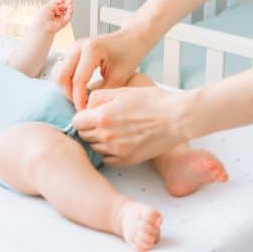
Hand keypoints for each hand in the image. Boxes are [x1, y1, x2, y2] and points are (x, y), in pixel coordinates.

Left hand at [35, 0, 72, 34]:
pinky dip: (70, 13)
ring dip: (70, 7)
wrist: (42, 26)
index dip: (61, 1)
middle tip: (69, 1)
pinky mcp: (64, 22)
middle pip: (64, 6)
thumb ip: (55, 2)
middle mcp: (56, 12)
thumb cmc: (41, 18)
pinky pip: (68, 17)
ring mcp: (60, 17)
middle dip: (67, 3)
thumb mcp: (47, 6)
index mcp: (51, 8)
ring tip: (70, 5)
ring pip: (67, 11)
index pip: (58, 3)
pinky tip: (70, 10)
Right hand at [56, 25, 154, 108]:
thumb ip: (103, 92)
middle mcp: (78, 46)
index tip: (85, 112)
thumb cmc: (129, 54)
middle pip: (61, 76)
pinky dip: (68, 82)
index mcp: (91, 49)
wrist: (131, 38)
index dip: (79, 99)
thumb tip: (90, 108)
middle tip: (81, 105)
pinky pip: (63, 70)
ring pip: (59, 73)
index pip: (78, 80)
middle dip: (69, 94)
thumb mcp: (120, 76)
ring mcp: (73, 47)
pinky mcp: (72, 51)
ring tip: (81, 97)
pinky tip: (81, 89)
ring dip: (67, 88)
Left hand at [72, 86, 191, 165]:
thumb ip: (98, 97)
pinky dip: (109, 152)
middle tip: (102, 121)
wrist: (176, 118)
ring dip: (98, 140)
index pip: (76, 122)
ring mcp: (116, 151)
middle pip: (83, 136)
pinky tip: (119, 142)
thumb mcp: (122, 91)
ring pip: (94, 148)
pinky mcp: (127, 160)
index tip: (90, 114)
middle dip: (89, 128)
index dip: (82, 116)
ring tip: (113, 130)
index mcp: (102, 117)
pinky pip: (107, 159)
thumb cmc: (152, 101)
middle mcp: (106, 136)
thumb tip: (86, 106)